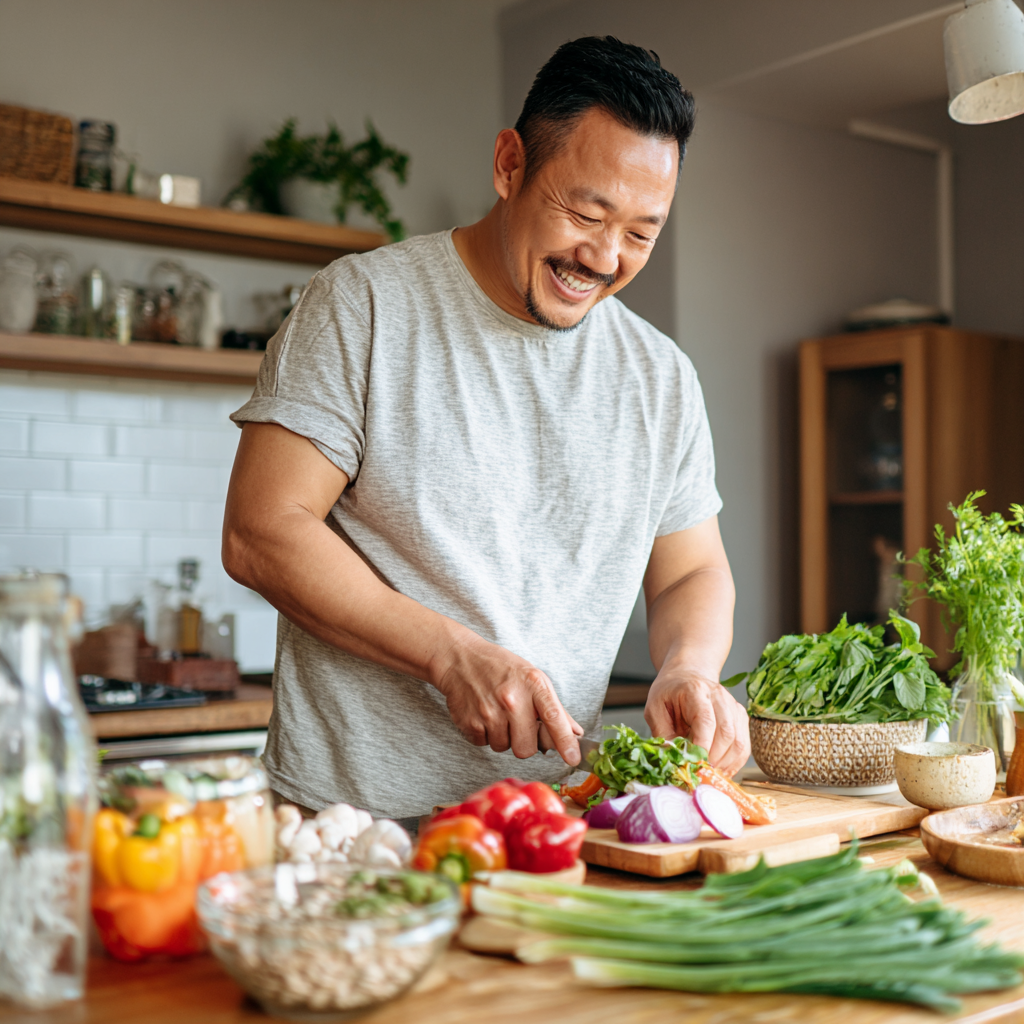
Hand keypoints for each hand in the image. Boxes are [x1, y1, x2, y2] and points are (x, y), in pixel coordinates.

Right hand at [434, 636, 581, 764]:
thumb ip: (554, 708)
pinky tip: (483, 714)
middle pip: (527, 747)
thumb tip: (575, 733)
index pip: (554, 718)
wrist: (461, 658)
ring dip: (503, 736)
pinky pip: (485, 744)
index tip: (573, 758)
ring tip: (498, 713)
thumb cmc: (501, 668)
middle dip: (525, 742)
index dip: (565, 742)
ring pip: (505, 748)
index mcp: (533, 684)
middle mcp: (512, 698)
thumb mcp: (533, 678)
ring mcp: (489, 712)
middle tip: (518, 724)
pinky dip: (485, 734)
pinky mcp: (470, 723)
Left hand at [644, 667, 749, 776]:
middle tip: (699, 773)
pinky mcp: (740, 718)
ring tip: (708, 773)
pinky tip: (719, 769)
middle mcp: (719, 696)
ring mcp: (733, 706)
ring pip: (739, 742)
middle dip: (713, 759)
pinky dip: (733, 763)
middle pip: (727, 733)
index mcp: (696, 691)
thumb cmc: (669, 693)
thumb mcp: (655, 709)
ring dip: (725, 764)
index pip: (706, 721)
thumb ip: (662, 734)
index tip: (694, 765)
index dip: (702, 747)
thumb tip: (673, 761)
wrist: (686, 676)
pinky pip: (743, 746)